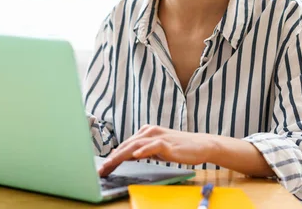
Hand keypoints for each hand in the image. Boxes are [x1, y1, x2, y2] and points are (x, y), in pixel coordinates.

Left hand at [97, 125, 217, 176]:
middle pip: (127, 145)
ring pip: (135, 145)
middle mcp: (150, 131)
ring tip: (110, 164)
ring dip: (121, 156)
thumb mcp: (158, 149)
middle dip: (112, 158)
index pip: (126, 145)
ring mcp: (158, 136)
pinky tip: (135, 156)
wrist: (201, 145)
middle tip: (101, 170)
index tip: (103, 168)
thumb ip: (145, 150)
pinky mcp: (167, 143)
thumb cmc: (180, 148)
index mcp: (147, 132)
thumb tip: (129, 157)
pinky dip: (143, 151)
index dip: (113, 156)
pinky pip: (153, 146)